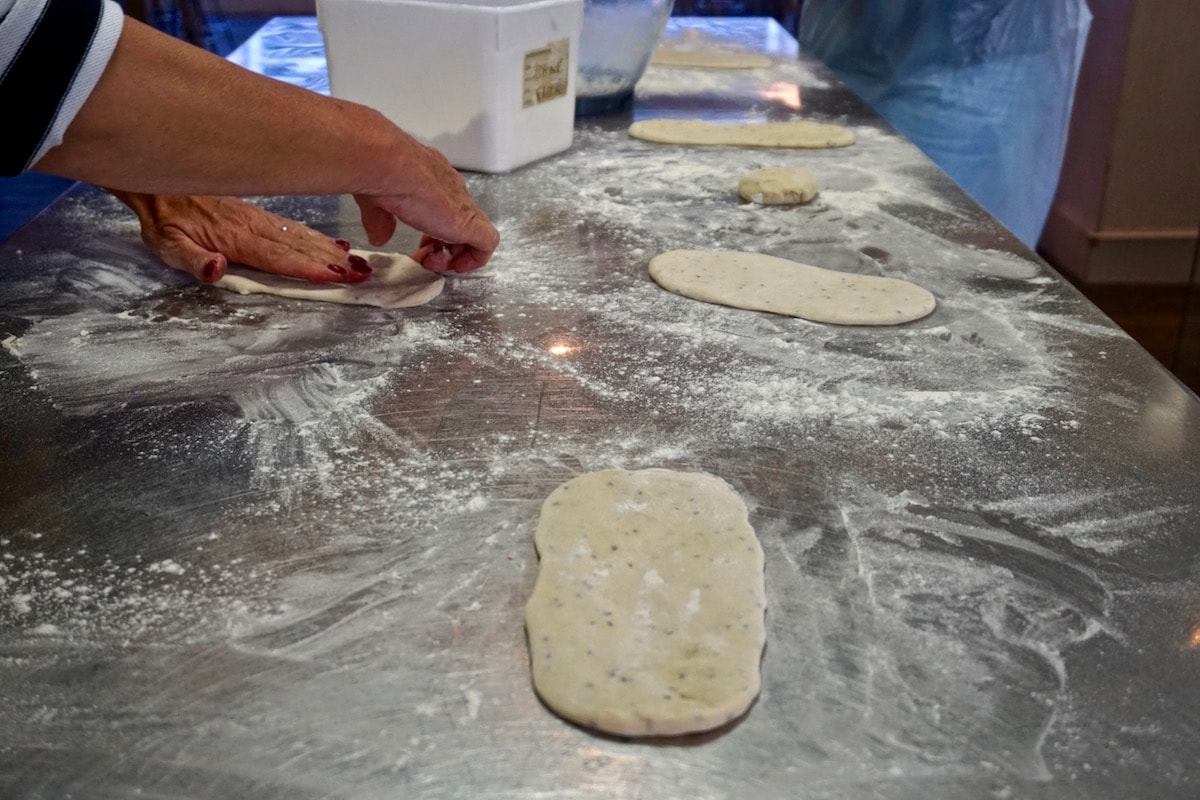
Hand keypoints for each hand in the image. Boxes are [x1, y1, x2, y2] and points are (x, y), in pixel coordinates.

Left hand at [109, 192, 371, 283]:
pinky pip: (294, 228)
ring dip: (330, 250)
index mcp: (235, 239)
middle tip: (362, 274)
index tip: (337, 276)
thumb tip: (216, 268)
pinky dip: (317, 237)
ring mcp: (259, 220)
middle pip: (299, 247)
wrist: (159, 181)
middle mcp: (254, 228)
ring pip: (301, 236)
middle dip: (332, 261)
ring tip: (358, 263)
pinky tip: (334, 244)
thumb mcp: (166, 244)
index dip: (308, 268)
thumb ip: (193, 259)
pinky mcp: (259, 215)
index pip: (278, 257)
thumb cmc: (163, 219)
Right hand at [353, 136, 498, 273]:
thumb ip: (380, 220)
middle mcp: (451, 188)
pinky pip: (487, 242)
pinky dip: (476, 258)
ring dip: (454, 254)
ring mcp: (463, 205)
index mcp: (431, 179)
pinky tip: (458, 266)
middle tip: (424, 259)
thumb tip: (379, 237)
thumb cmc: (381, 176)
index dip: (432, 230)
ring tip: (433, 264)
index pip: (442, 206)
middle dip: (442, 246)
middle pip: (458, 221)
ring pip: (473, 233)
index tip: (419, 246)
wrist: (390, 166)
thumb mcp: (376, 202)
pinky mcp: (470, 223)